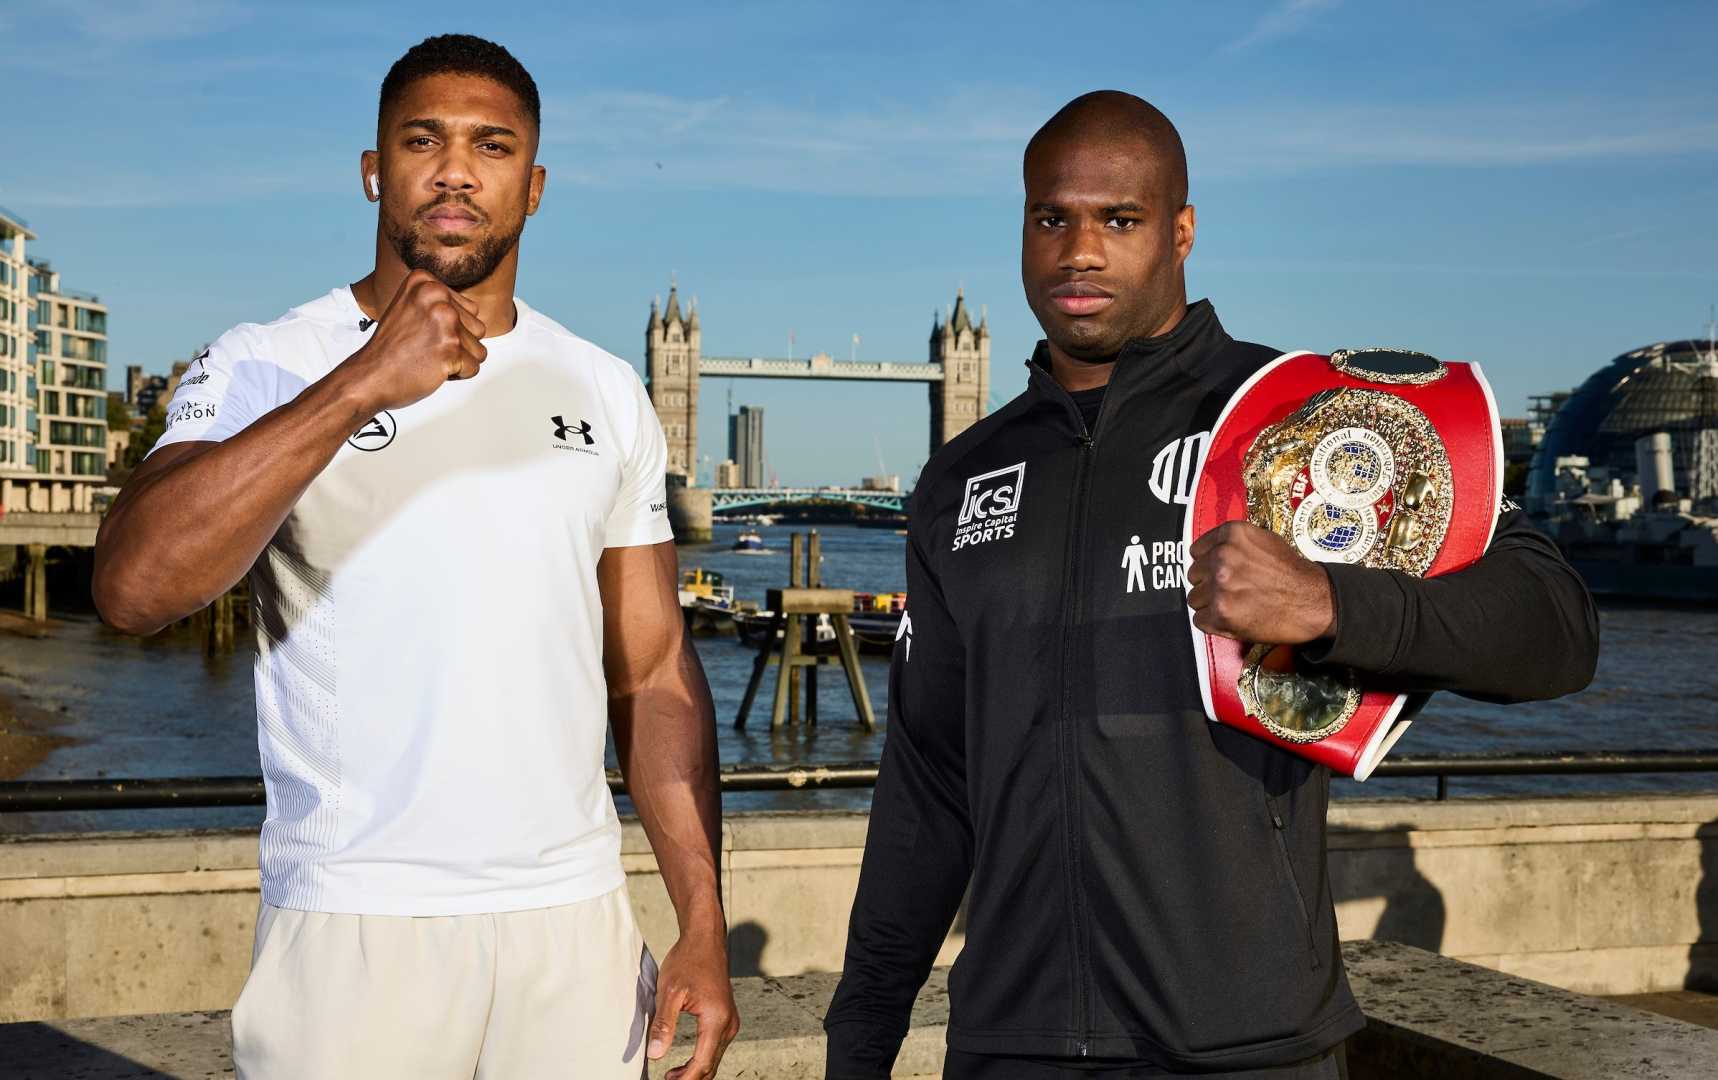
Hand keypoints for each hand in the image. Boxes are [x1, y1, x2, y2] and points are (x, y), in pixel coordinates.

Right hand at [343, 269, 486, 414]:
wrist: (369, 376)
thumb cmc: (390, 349)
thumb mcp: (411, 308)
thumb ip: (440, 303)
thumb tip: (471, 310)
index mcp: (426, 282)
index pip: (470, 310)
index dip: (451, 329)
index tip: (422, 332)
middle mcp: (437, 296)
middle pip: (478, 329)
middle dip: (458, 345)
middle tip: (425, 348)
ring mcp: (445, 322)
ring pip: (479, 349)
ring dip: (458, 360)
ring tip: (429, 357)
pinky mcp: (451, 348)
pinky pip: (473, 367)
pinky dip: (457, 375)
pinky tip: (432, 368)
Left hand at [647, 927, 739, 1078]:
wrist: (704, 940)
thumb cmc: (687, 961)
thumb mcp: (669, 993)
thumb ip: (664, 1025)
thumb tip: (655, 1054)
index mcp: (716, 1019)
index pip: (702, 1063)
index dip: (685, 1079)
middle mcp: (729, 1023)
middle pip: (710, 1065)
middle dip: (690, 1079)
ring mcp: (730, 1021)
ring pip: (714, 1058)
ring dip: (695, 1071)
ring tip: (671, 1077)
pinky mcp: (727, 1018)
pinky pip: (716, 1047)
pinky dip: (702, 1060)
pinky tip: (685, 1064)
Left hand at [1186, 521, 1335, 644]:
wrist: (1313, 601)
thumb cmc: (1291, 573)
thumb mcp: (1262, 540)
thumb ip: (1233, 544)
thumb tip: (1207, 553)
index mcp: (1231, 535)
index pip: (1196, 551)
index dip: (1208, 564)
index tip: (1221, 572)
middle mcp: (1222, 557)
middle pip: (1194, 575)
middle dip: (1209, 584)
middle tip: (1233, 590)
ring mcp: (1220, 586)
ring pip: (1194, 598)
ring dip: (1210, 604)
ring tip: (1236, 604)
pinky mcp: (1220, 614)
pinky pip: (1199, 619)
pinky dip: (1214, 623)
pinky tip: (1234, 618)